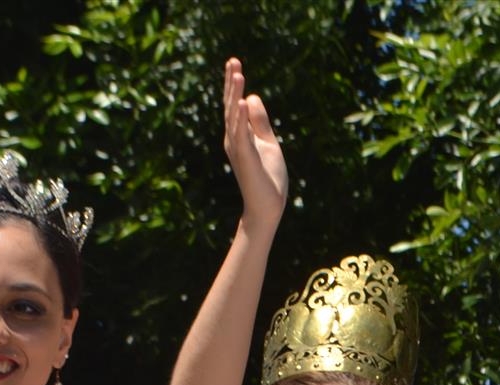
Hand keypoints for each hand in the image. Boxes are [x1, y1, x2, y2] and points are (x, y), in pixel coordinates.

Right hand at [222, 58, 287, 225]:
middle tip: (233, 61)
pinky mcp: (246, 158)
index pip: (234, 105)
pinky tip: (242, 102)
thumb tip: (253, 97)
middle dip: (232, 84)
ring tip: (238, 74)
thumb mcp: (267, 142)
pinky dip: (242, 119)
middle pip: (231, 107)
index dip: (234, 85)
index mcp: (238, 136)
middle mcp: (233, 140)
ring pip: (234, 117)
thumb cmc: (267, 178)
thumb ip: (260, 121)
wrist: (267, 207)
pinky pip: (242, 135)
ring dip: (236, 95)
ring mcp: (238, 149)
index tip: (235, 64)